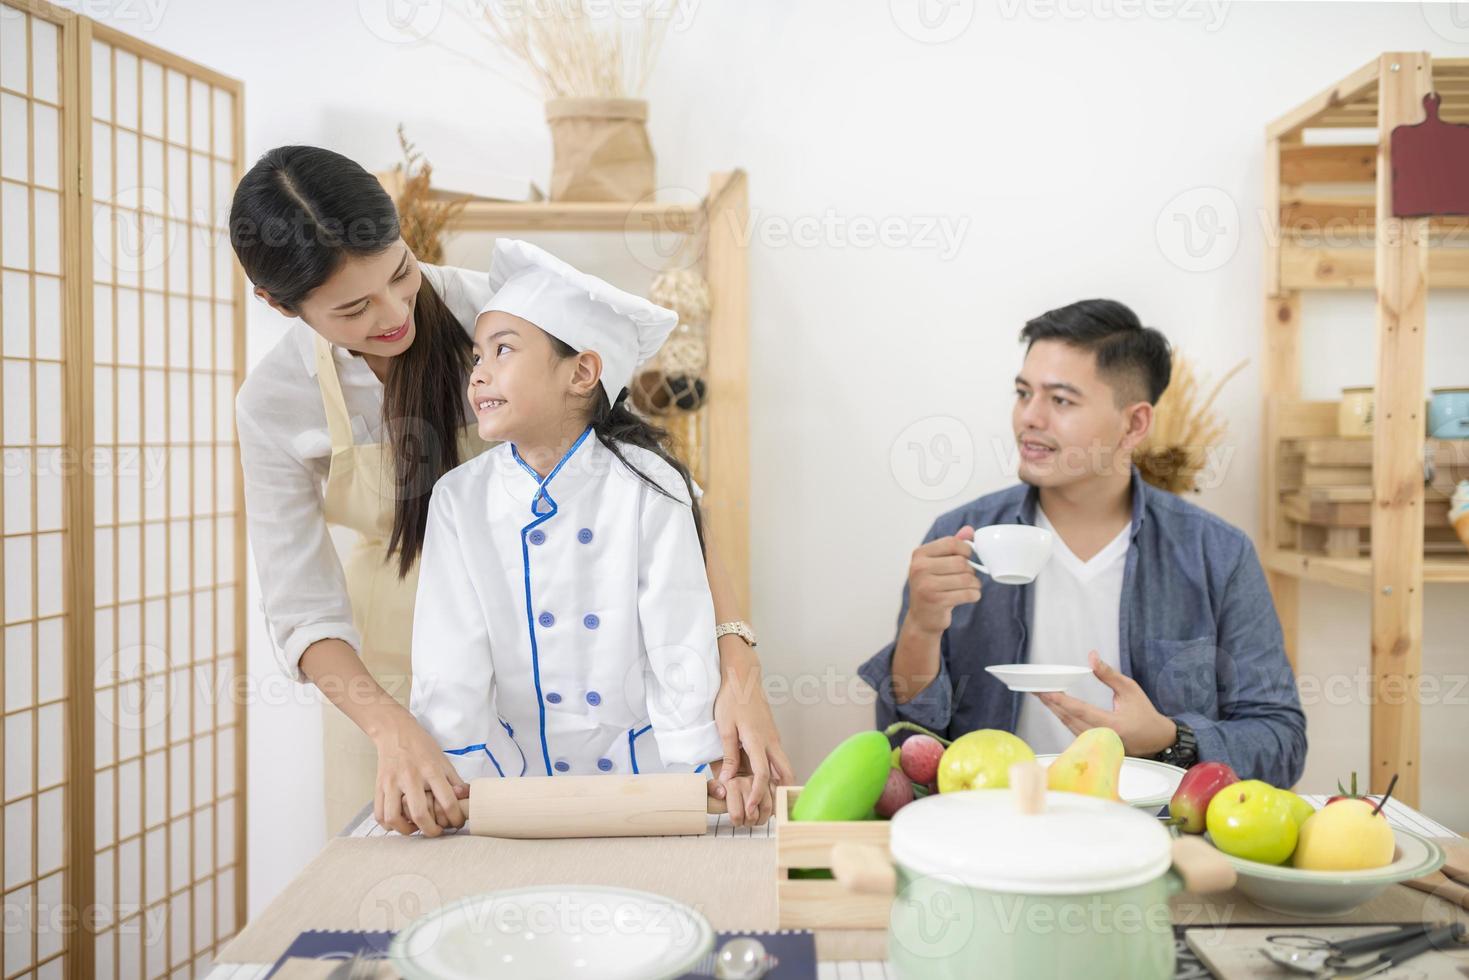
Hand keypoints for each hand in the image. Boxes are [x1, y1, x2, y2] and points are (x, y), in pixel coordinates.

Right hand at [372, 707, 468, 836]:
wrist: (395, 732)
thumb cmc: (422, 746)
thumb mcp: (443, 759)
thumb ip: (454, 780)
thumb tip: (466, 798)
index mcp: (431, 770)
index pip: (447, 801)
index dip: (455, 818)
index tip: (457, 823)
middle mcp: (411, 777)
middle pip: (420, 814)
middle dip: (431, 831)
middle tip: (437, 832)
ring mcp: (392, 783)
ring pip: (394, 817)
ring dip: (406, 830)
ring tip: (416, 829)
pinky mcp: (378, 786)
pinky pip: (380, 813)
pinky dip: (389, 825)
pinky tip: (399, 823)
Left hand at [709, 639, 793, 824]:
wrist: (743, 678)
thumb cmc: (732, 700)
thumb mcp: (724, 728)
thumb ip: (727, 755)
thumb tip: (726, 780)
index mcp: (758, 740)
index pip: (763, 774)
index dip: (758, 794)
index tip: (750, 807)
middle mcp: (772, 741)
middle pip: (786, 773)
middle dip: (780, 793)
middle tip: (768, 809)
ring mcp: (775, 738)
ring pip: (785, 766)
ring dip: (779, 783)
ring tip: (766, 799)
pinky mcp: (773, 736)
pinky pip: (779, 758)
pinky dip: (776, 772)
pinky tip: (764, 780)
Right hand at [903, 526, 980, 635]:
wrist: (922, 617)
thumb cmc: (932, 587)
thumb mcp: (937, 563)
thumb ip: (952, 545)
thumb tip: (969, 530)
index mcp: (919, 554)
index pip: (951, 543)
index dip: (966, 550)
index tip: (967, 558)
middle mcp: (919, 568)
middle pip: (961, 562)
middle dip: (971, 570)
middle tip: (968, 577)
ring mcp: (926, 585)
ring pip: (967, 578)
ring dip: (975, 584)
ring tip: (970, 587)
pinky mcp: (936, 601)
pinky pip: (967, 594)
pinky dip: (974, 595)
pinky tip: (969, 596)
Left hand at [1035, 652, 1177, 756]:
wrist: (1156, 740)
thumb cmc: (1144, 713)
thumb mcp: (1130, 689)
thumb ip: (1109, 674)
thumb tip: (1091, 656)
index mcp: (1114, 724)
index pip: (1082, 711)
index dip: (1062, 702)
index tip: (1046, 692)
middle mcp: (1102, 736)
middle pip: (1069, 718)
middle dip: (1050, 702)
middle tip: (1033, 687)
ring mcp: (1096, 743)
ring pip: (1068, 724)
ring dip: (1052, 709)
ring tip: (1038, 693)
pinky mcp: (1092, 744)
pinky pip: (1071, 728)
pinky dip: (1061, 715)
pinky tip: (1052, 705)